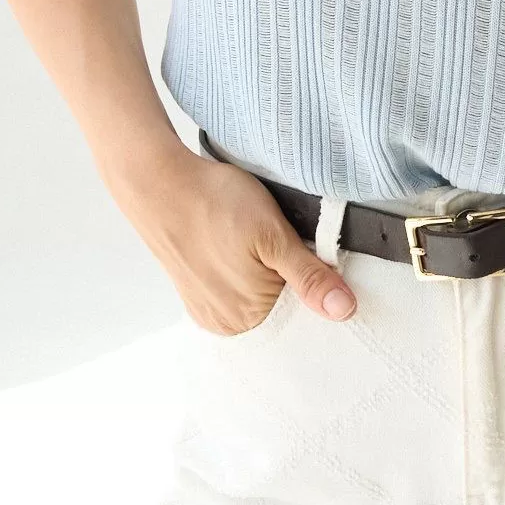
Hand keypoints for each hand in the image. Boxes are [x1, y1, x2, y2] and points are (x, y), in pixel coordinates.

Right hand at [104, 139, 356, 333]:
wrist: (160, 181)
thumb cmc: (214, 203)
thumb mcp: (274, 235)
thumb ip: (310, 276)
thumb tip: (344, 311)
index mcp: (247, 319)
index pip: (303, 321)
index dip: (320, 292)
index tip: (324, 265)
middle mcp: (227, 323)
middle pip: (283, 311)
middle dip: (295, 284)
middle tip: (289, 246)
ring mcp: (209, 308)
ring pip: (262, 300)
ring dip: (273, 278)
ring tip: (260, 245)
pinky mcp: (198, 290)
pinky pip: (238, 291)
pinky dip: (250, 274)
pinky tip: (245, 250)